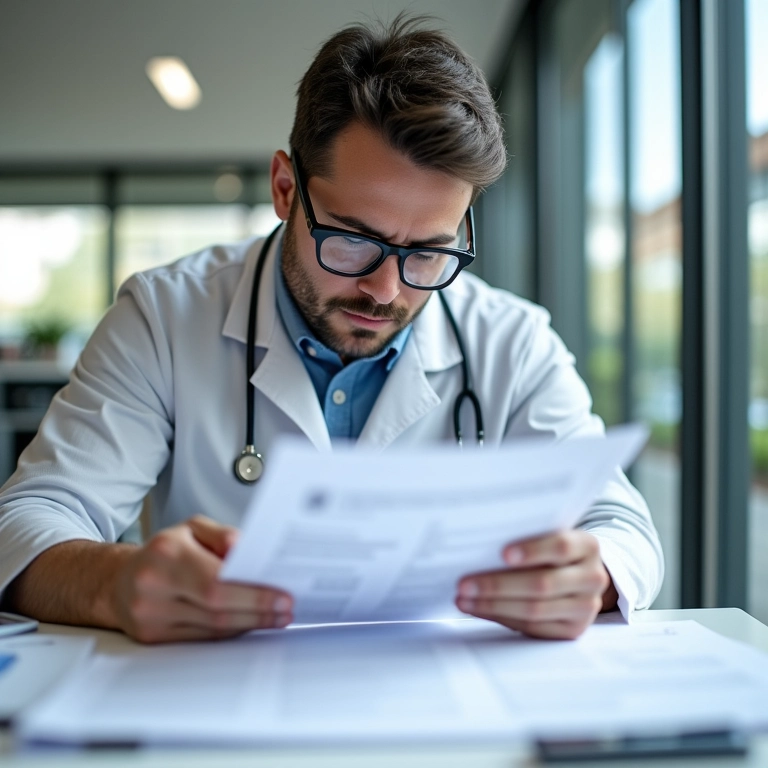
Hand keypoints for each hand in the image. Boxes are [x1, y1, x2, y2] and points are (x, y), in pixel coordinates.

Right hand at [111, 515, 292, 642]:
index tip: (282, 595)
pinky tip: (249, 623)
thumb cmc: (164, 551)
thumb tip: (246, 550)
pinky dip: (230, 632)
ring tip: (276, 617)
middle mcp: (154, 586)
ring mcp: (150, 616)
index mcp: (167, 553)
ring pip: (211, 629)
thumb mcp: (192, 528)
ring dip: (249, 624)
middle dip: (258, 611)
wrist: (119, 580)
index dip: (253, 593)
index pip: (217, 581)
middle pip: (216, 609)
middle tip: (286, 609)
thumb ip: (223, 535)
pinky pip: (201, 639)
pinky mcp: (152, 638)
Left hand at [456, 530, 616, 639]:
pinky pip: (533, 628)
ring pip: (535, 610)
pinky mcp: (573, 630)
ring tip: (464, 599)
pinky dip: (502, 618)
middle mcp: (593, 577)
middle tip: (464, 584)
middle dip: (498, 584)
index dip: (532, 550)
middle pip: (543, 583)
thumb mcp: (548, 535)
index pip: (561, 546)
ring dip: (493, 605)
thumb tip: (478, 543)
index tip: (503, 554)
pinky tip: (480, 610)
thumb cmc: (550, 549)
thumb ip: (525, 535)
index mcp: (587, 545)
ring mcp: (586, 607)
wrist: (579, 574)